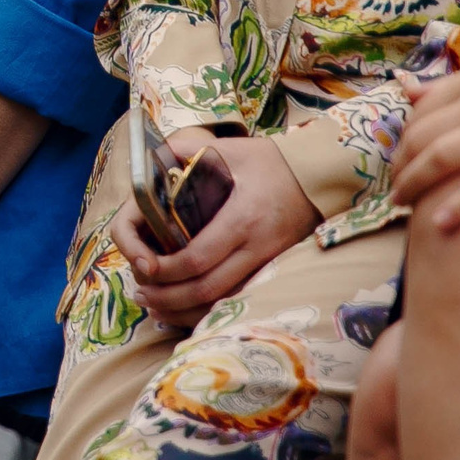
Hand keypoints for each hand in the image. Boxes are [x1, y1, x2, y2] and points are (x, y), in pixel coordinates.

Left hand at [110, 133, 319, 327]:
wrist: (319, 178)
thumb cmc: (271, 161)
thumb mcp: (230, 148)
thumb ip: (186, 150)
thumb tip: (150, 156)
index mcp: (242, 218)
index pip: (199, 258)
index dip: (167, 270)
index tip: (144, 268)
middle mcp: (256, 248)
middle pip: (208, 289)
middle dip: (170, 298)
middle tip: (140, 295)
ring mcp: (266, 263)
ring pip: (223, 303)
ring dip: (186, 310)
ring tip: (155, 308)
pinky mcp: (271, 270)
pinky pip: (238, 301)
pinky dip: (209, 311)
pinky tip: (186, 310)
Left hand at [392, 55, 459, 230]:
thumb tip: (409, 89)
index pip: (420, 112)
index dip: (402, 143)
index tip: (398, 165)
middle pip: (423, 137)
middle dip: (401, 168)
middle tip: (394, 194)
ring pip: (443, 158)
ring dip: (416, 185)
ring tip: (402, 208)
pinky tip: (442, 225)